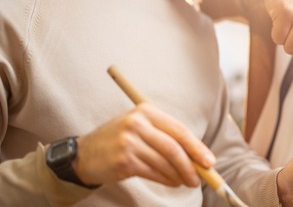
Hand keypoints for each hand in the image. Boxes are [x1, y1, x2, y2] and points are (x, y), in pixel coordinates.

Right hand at [71, 103, 214, 187]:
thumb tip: (196, 155)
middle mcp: (137, 124)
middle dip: (191, 165)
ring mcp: (129, 143)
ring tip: (188, 182)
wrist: (84, 154)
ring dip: (180, 175)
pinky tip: (173, 182)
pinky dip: (167, 180)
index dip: (196, 146)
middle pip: (173, 147)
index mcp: (145, 111)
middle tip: (201, 177)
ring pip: (165, 162)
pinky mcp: (124, 161)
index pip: (178, 129)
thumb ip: (164, 136)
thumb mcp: (139, 128)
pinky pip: (153, 173)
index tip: (209, 160)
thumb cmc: (119, 140)